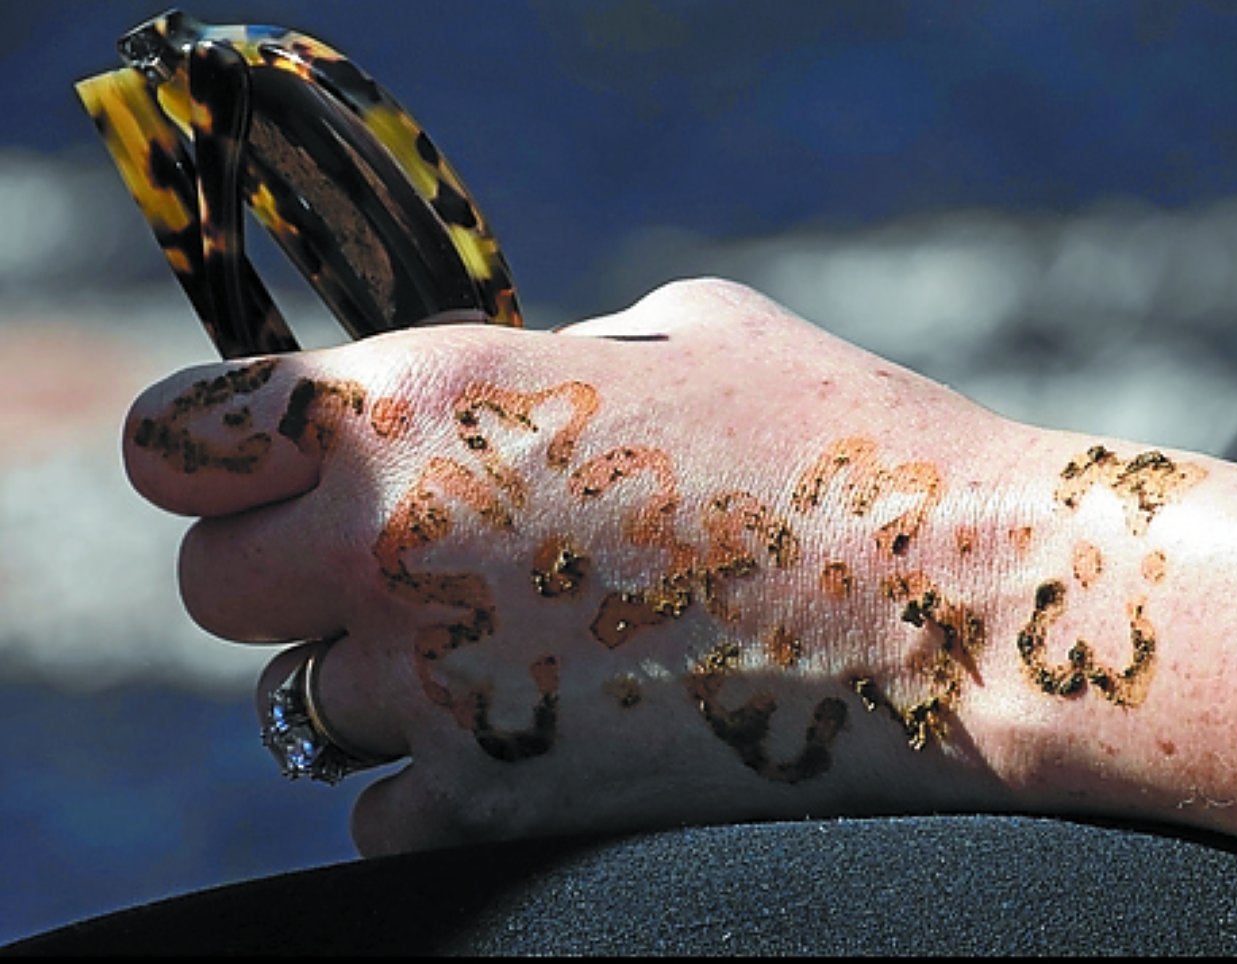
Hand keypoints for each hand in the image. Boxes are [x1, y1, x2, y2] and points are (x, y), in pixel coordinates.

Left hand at [124, 279, 1236, 864]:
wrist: (960, 603)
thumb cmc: (841, 437)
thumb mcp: (681, 331)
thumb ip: (540, 357)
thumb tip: (490, 388)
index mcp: (427, 401)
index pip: (184, 437)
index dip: (208, 454)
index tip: (251, 468)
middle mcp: (397, 547)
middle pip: (215, 589)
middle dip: (286, 572)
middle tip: (392, 561)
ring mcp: (442, 692)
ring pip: (305, 704)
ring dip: (380, 671)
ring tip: (509, 640)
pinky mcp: (503, 805)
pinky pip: (384, 812)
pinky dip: (434, 778)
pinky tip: (539, 728)